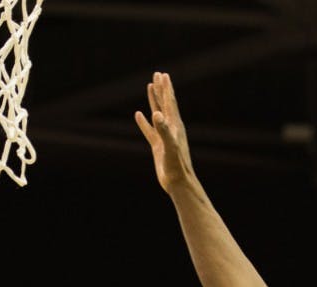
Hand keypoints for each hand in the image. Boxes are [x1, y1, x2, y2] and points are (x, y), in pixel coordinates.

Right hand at [134, 71, 194, 191]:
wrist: (178, 182)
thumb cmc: (176, 166)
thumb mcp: (169, 146)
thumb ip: (163, 130)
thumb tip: (156, 114)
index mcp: (175, 126)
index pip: (169, 103)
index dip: (166, 88)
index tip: (162, 75)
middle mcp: (170, 128)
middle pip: (165, 104)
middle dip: (161, 89)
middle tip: (157, 74)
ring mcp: (164, 136)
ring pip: (157, 113)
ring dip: (154, 100)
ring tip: (150, 87)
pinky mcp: (158, 146)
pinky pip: (149, 130)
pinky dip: (144, 121)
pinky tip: (138, 114)